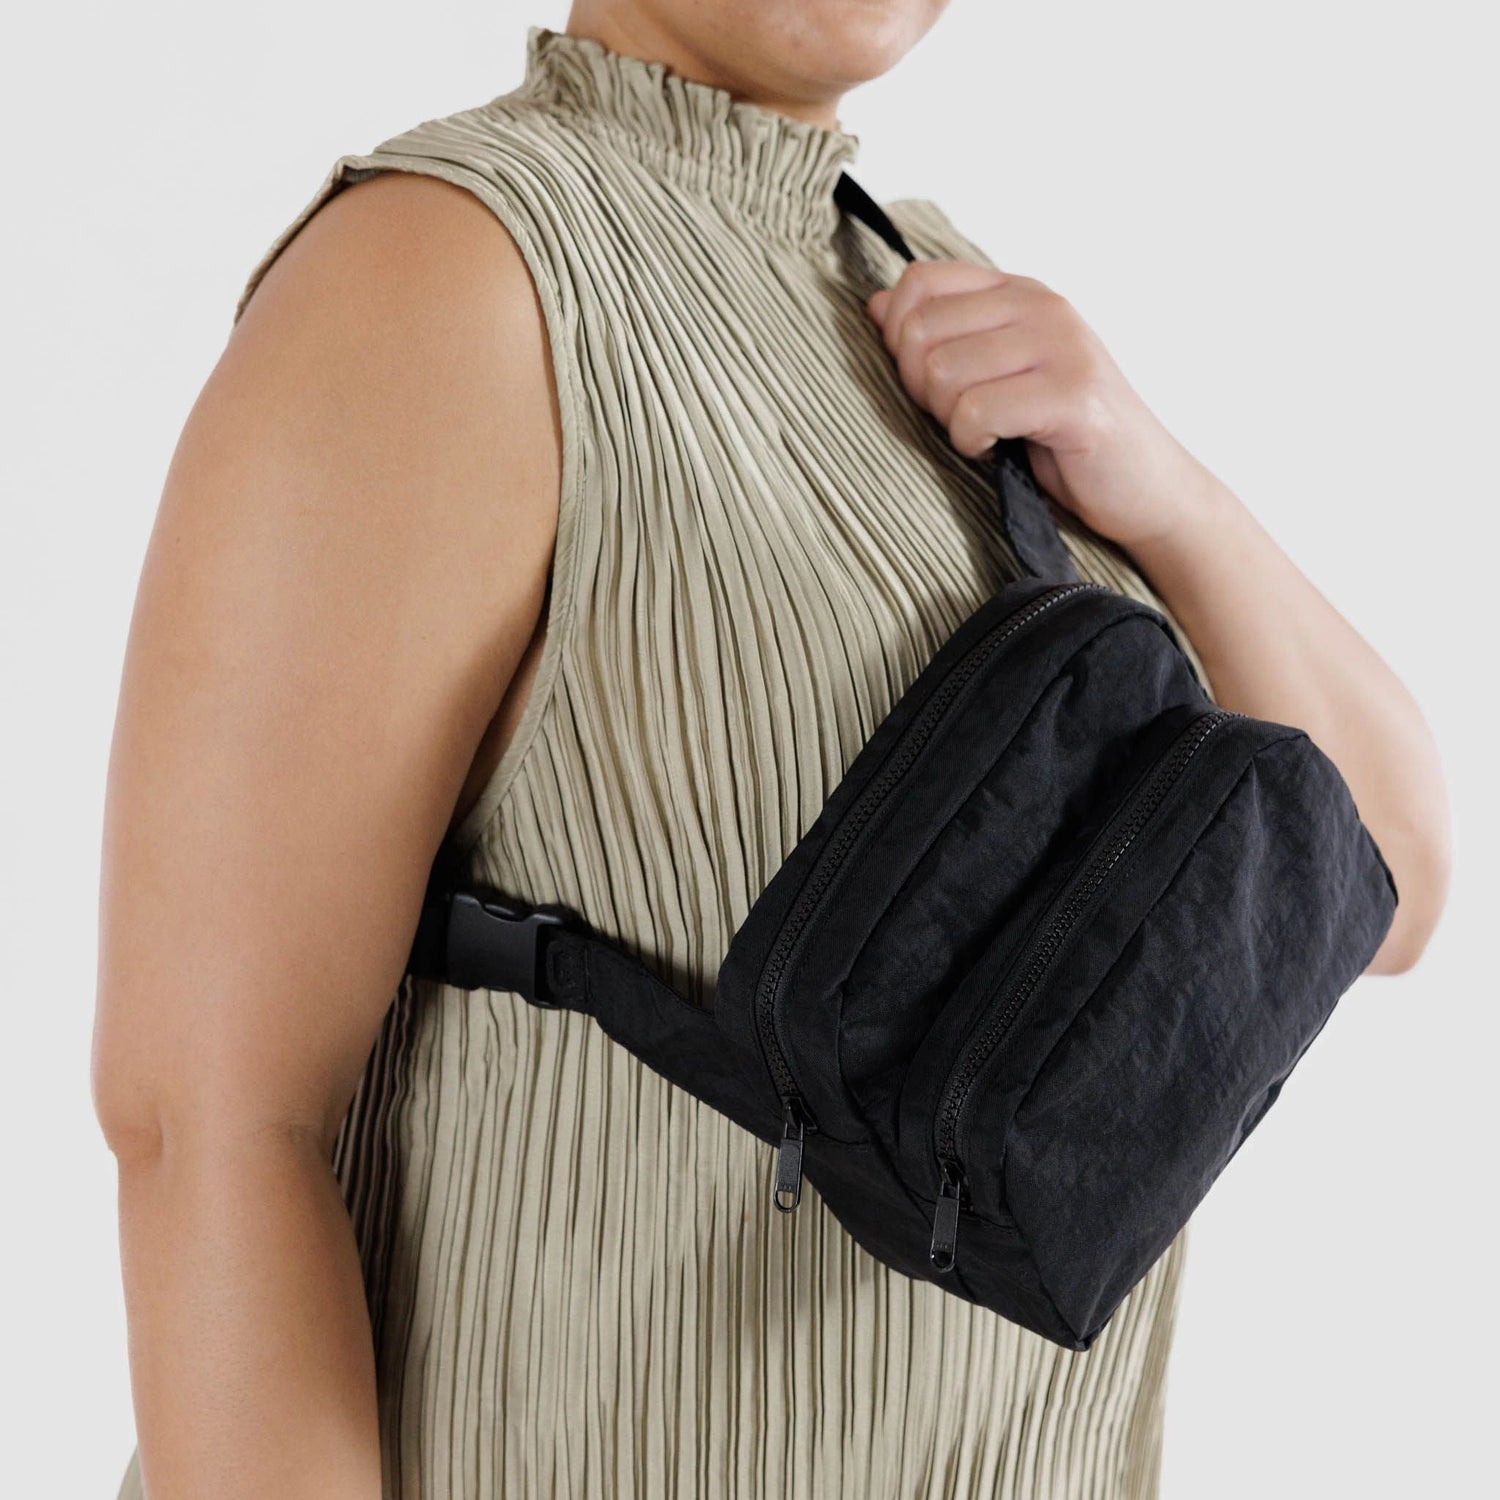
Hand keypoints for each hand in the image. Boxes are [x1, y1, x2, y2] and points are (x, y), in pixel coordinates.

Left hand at [866, 261, 1209, 551]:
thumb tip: (876, 306)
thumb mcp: (995, 377)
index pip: (920, 283)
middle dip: (920, 387)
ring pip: (943, 372)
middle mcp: (1041, 306)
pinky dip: (971, 442)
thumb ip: (942, 338)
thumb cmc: (1063, 437)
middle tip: (958, 417)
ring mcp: (1061, 346)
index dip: (900, 338)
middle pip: (920, 330)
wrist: (1144, 487)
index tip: (929, 381)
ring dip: (949, 420)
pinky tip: (994, 449)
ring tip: (984, 434)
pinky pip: (976, 411)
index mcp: (1018, 294)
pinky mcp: (1072, 395)